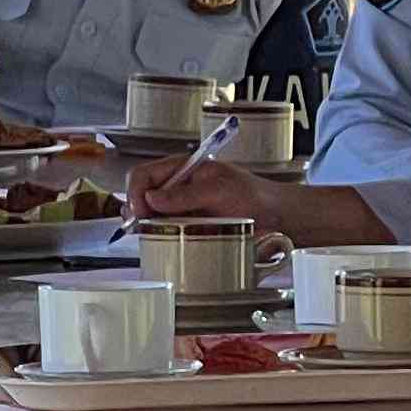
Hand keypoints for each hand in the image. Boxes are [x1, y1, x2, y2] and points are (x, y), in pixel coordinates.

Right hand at [128, 155, 300, 227]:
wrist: (275, 216)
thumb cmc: (253, 196)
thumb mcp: (220, 190)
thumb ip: (185, 194)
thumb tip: (151, 198)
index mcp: (181, 168)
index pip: (143, 175)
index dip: (135, 193)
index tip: (141, 212)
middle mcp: (176, 187)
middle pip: (140, 196)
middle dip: (136, 212)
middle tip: (143, 229)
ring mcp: (180, 207)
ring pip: (148, 216)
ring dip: (146, 226)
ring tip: (153, 236)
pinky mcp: (187, 226)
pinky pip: (163, 230)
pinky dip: (158, 237)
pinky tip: (164, 242)